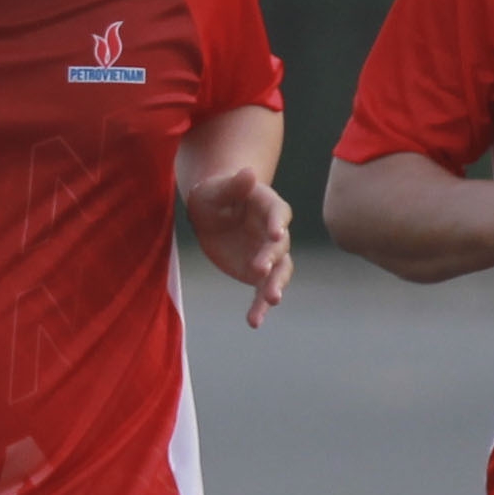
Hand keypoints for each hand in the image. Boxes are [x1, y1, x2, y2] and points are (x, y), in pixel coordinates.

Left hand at [184, 162, 293, 325]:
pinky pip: (262, 292)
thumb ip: (235, 184)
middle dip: (272, 258)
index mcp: (269, 206)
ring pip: (279, 273)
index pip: (279, 214)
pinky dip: (260, 307)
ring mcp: (269, 255)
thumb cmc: (216, 194)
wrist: (213, 212)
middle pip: (279, 246)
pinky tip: (255, 322)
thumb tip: (249, 172)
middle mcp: (275, 232)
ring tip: (271, 301)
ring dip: (275, 286)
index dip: (278, 223)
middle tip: (261, 269)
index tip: (276, 232)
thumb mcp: (217, 188)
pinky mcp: (259, 274)